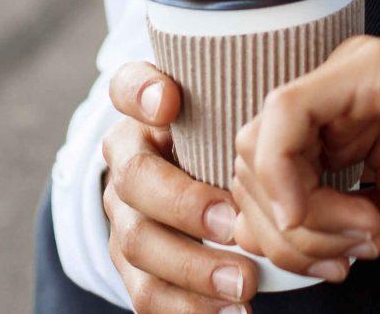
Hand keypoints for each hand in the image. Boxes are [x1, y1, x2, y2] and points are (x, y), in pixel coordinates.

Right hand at [99, 60, 288, 311]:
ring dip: (192, 268)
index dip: (141, 93)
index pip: (127, 88)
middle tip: (231, 223)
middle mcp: (125, 164)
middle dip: (183, 205)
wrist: (198, 187)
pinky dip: (189, 307)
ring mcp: (124, 218)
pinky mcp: (133, 266)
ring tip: (243, 282)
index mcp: (145, 115)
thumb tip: (255, 98)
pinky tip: (231, 311)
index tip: (169, 101)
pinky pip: (147, 292)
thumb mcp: (233, 114)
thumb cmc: (228, 145)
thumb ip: (238, 97)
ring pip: (137, 244)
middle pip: (133, 180)